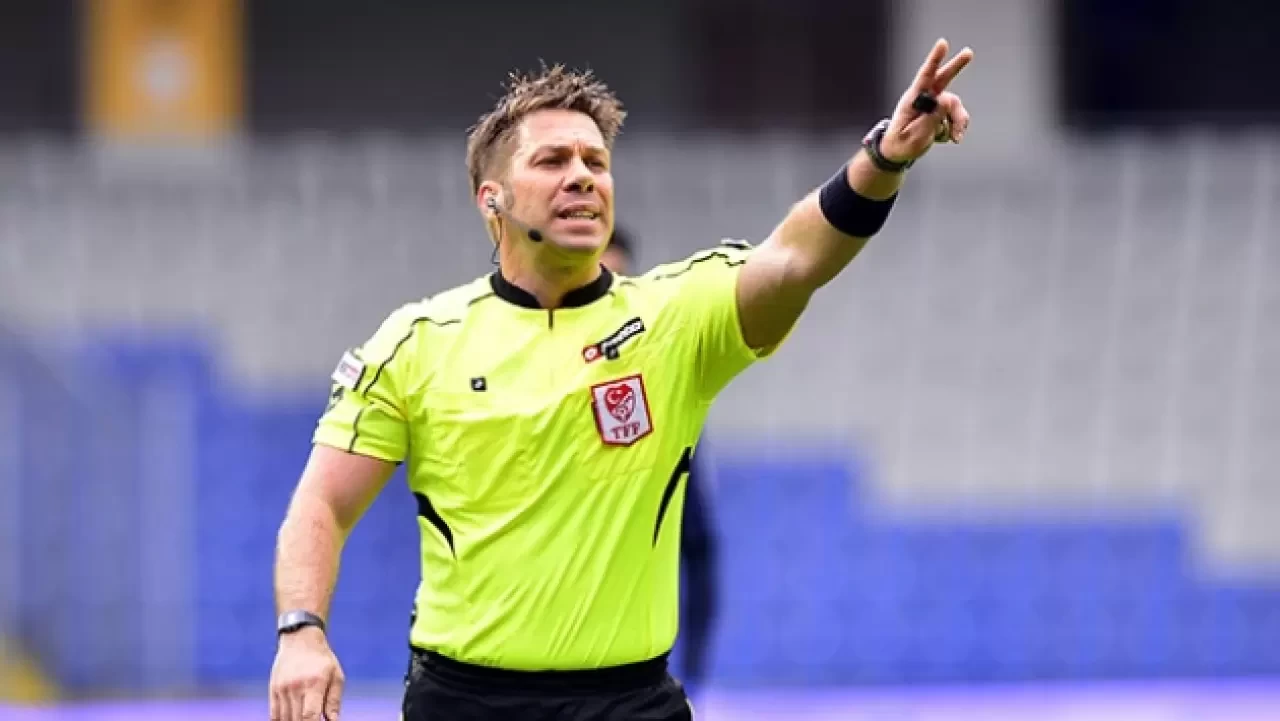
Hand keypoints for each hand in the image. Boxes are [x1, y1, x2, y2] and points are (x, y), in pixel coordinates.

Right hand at [269, 627, 344, 720]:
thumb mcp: (336, 676)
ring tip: (302, 718)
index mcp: (314, 684)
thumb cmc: (322, 660)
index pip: (309, 715)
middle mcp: (296, 687)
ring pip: (284, 719)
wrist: (300, 640)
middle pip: (296, 719)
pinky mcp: (274, 690)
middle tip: (312, 719)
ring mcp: (282, 689)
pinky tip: (290, 719)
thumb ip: (333, 701)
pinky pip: (274, 715)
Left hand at [880, 39, 973, 162]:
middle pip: (943, 78)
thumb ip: (931, 118)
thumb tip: (946, 100)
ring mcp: (934, 106)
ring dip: (958, 122)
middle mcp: (925, 99)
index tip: (942, 43)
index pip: (924, 76)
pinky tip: (948, 139)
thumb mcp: (915, 135)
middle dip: (956, 65)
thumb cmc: (901, 144)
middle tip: (968, 52)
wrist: (900, 153)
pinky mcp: (941, 114)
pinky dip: (956, 129)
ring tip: (955, 139)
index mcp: (912, 100)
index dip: (934, 59)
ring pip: (955, 106)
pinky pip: (956, 118)